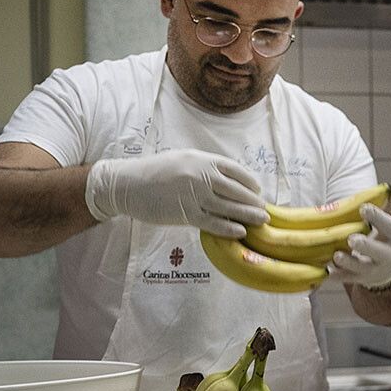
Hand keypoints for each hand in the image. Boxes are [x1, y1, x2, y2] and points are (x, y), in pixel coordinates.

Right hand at [85, 149, 267, 236]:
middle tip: (264, 208)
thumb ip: (204, 167)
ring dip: (248, 214)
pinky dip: (229, 227)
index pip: (235, 170)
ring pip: (229, 207)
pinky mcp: (185, 214)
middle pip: (237, 190)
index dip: (249, 181)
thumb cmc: (154, 171)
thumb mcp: (182, 159)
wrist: (126, 184)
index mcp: (201, 160)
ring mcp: (194, 195)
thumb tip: (227, 178)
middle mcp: (201, 176)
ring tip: (261, 220)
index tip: (257, 189)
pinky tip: (241, 231)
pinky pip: (213, 222)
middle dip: (253, 200)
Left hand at [330, 181, 390, 289]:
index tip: (364, 208)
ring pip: (360, 268)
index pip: (389, 227)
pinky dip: (336, 276)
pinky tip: (326, 272)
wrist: (388, 267)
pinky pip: (346, 279)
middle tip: (352, 239)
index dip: (378, 218)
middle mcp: (387, 255)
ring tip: (336, 256)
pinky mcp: (358, 278)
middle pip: (378, 252)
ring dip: (348, 262)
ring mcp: (372, 269)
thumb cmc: (387, 237)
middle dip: (366, 246)